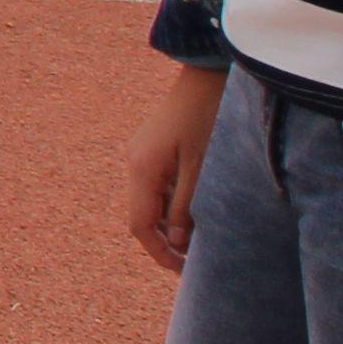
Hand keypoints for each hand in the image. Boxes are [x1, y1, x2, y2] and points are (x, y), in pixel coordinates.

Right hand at [123, 61, 224, 272]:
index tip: (182, 271)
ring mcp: (142, 153)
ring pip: (151, 201)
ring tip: (200, 237)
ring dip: (170, 222)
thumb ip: (187, 208)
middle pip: (142, 215)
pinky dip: (172, 203)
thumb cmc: (208, 117)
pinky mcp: (153, 147)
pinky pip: (158, 185)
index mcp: (142, 169)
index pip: (140, 226)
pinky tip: (195, 209)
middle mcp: (134, 162)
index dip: (159, 253)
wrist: (207, 73)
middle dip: (165, 241)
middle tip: (194, 260)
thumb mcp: (203, 168)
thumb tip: (177, 243)